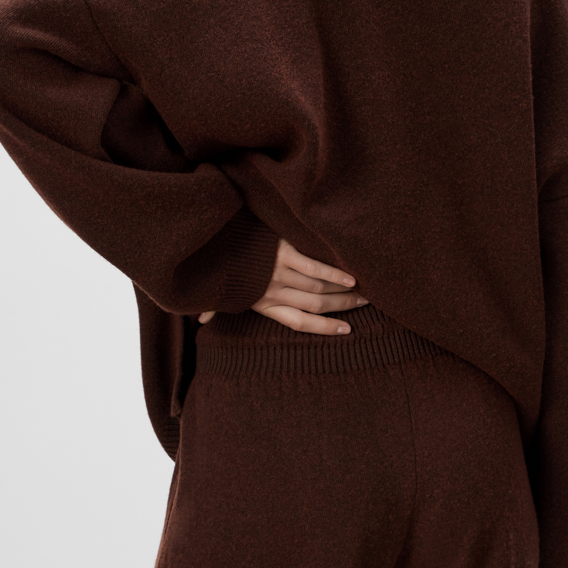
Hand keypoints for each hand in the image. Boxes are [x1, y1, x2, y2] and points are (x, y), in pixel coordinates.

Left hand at [198, 238, 367, 333]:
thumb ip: (213, 308)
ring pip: (318, 289)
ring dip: (344, 291)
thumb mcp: (213, 291)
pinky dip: (333, 273)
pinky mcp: (282, 251)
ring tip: (365, 291)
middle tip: (366, 304)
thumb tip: (201, 323)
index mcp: (262, 304)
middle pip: (315, 306)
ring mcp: (278, 272)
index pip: (298, 323)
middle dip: (344, 308)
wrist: (208, 236)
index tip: (346, 331)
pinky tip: (351, 277)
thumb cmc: (215, 265)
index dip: (324, 329)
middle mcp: (273, 292)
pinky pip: (313, 266)